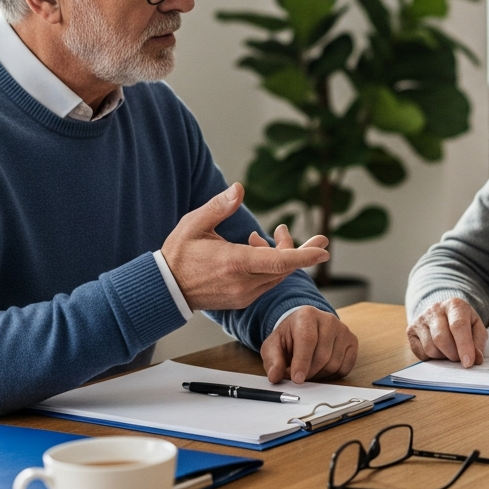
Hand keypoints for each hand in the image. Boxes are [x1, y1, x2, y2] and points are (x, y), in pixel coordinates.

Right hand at [161, 183, 329, 310]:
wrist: (165, 289)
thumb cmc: (178, 254)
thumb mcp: (194, 224)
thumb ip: (218, 207)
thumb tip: (239, 188)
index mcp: (234, 263)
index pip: (279, 262)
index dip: (304, 256)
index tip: (323, 250)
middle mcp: (243, 283)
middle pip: (284, 267)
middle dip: (295, 248)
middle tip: (290, 230)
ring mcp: (244, 294)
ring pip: (277, 275)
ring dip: (280, 256)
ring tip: (261, 236)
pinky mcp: (242, 300)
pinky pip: (267, 282)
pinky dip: (269, 266)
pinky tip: (254, 249)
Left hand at [260, 306, 358, 383]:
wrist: (304, 327)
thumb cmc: (289, 337)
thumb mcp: (273, 346)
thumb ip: (272, 361)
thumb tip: (274, 376)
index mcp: (306, 315)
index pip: (307, 340)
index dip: (302, 362)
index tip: (297, 379)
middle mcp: (328, 319)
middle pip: (322, 356)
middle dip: (309, 372)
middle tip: (298, 375)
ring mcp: (343, 330)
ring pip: (334, 364)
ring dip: (320, 374)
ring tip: (309, 368)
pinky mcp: (352, 341)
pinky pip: (346, 367)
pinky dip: (333, 374)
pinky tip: (322, 368)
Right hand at [407, 297, 487, 366]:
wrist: (442, 313)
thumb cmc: (462, 322)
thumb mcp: (476, 328)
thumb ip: (478, 343)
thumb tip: (476, 359)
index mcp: (455, 305)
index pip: (458, 326)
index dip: (464, 346)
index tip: (468, 362)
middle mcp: (435, 309)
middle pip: (441, 338)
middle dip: (453, 354)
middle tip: (459, 358)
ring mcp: (420, 319)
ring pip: (430, 348)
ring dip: (442, 357)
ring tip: (449, 351)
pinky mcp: (411, 330)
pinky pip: (421, 353)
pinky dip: (432, 358)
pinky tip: (438, 350)